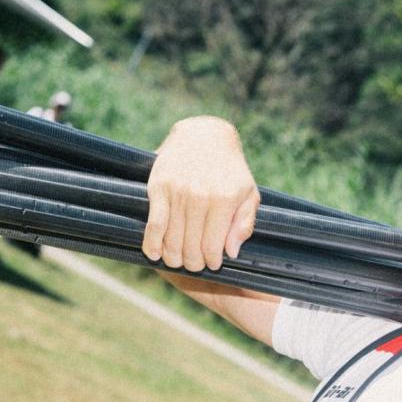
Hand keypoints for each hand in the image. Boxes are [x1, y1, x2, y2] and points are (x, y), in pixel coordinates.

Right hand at [143, 116, 259, 272]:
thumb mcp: (249, 193)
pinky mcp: (158, 187)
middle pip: (191, 247)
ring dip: (174, 257)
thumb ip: (244, 223)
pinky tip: (154, 254)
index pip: (213, 246)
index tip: (212, 265)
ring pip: (172, 239)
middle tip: (195, 265)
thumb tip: (231, 252)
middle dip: (193, 263)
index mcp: (225, 200)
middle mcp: (200, 196)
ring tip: (177, 261)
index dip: (211, 262)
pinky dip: (152, 243)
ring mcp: (178, 192)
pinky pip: (154, 223)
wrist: (204, 136)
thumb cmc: (230, 170)